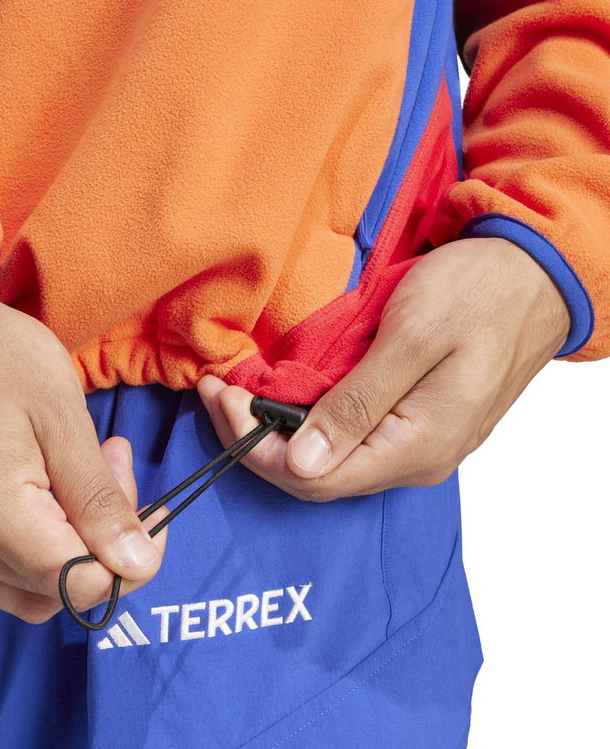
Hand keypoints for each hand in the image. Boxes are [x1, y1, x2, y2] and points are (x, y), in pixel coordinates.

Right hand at [0, 260, 165, 622]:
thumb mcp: (63, 415)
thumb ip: (99, 498)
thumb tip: (137, 564)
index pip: (78, 583)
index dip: (131, 559)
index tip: (155, 512)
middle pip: (59, 586)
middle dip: (107, 539)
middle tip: (116, 465)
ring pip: (33, 588)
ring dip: (76, 542)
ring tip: (87, 470)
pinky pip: (0, 572)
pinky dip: (41, 543)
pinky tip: (52, 488)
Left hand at [198, 238, 569, 500]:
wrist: (535, 277)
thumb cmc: (479, 294)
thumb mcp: (412, 339)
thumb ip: (358, 405)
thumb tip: (303, 463)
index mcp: (415, 447)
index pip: (312, 476)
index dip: (253, 446)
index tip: (221, 399)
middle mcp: (415, 460)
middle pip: (315, 475)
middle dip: (255, 439)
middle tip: (218, 392)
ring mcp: (418, 445)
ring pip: (330, 459)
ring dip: (278, 430)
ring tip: (239, 391)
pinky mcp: (415, 424)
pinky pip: (350, 439)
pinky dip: (308, 422)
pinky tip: (285, 394)